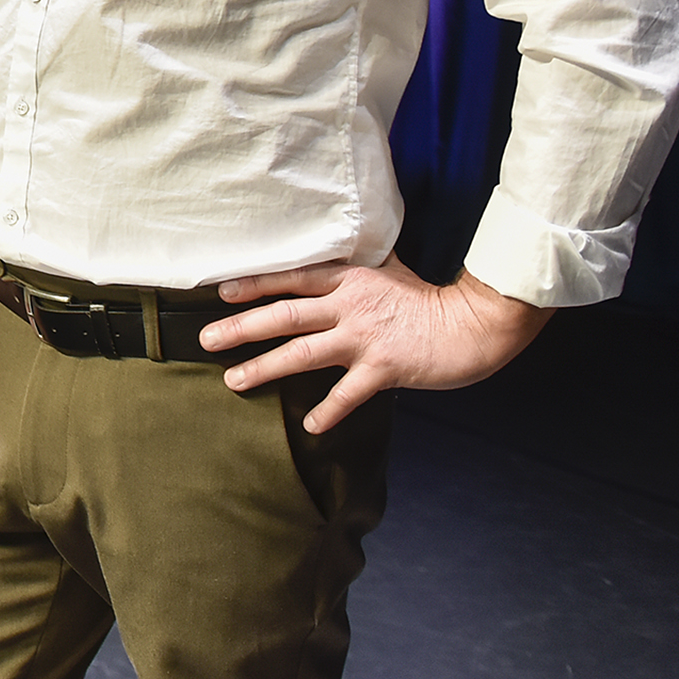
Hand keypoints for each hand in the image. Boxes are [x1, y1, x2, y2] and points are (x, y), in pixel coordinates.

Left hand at [203, 254, 554, 432]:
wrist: (471, 325)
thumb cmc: (426, 298)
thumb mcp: (386, 268)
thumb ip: (354, 265)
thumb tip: (328, 250)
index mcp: (347, 278)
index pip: (291, 279)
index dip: (255, 285)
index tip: (221, 293)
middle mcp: (349, 305)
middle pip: (285, 316)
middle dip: (242, 328)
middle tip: (207, 339)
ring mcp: (364, 337)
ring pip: (303, 352)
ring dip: (265, 368)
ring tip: (234, 380)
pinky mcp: (384, 367)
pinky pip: (347, 393)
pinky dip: (329, 410)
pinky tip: (310, 427)